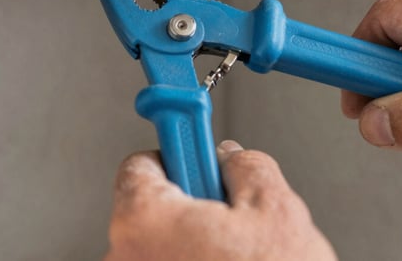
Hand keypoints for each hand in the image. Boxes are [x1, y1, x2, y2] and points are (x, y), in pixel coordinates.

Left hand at [104, 140, 335, 260]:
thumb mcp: (278, 211)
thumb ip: (248, 167)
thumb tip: (235, 158)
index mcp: (144, 220)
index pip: (141, 163)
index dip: (176, 152)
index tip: (192, 150)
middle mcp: (124, 258)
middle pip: (153, 208)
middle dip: (193, 205)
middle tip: (230, 216)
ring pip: (163, 248)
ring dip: (194, 245)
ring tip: (237, 259)